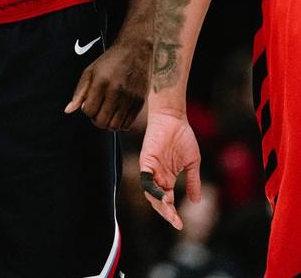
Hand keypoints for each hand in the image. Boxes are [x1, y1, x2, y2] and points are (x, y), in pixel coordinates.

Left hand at [64, 39, 149, 130]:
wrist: (135, 50)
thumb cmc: (110, 61)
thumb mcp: (90, 71)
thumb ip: (79, 92)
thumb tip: (68, 110)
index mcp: (101, 82)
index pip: (89, 110)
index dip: (86, 110)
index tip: (89, 104)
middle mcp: (116, 90)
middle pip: (102, 121)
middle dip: (96, 120)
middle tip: (97, 111)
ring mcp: (130, 97)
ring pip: (114, 125)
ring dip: (108, 124)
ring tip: (107, 113)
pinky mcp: (140, 101)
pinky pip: (128, 124)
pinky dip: (120, 124)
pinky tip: (117, 114)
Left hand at [139, 111, 200, 229]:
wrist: (174, 118)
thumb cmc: (182, 137)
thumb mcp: (192, 162)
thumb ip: (193, 181)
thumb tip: (196, 202)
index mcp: (167, 178)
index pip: (167, 201)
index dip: (172, 213)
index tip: (180, 225)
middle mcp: (157, 176)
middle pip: (157, 200)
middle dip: (165, 213)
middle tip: (175, 222)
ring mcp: (151, 168)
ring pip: (150, 192)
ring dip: (158, 203)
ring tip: (169, 211)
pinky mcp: (146, 160)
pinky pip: (146, 177)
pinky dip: (151, 188)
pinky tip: (161, 195)